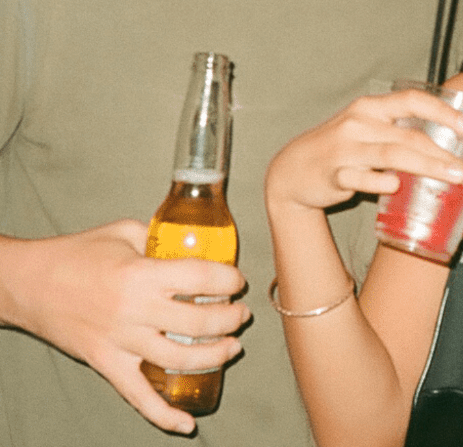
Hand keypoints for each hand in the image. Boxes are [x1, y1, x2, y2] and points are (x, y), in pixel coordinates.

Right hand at [4, 220, 248, 434]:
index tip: (237, 280)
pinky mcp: (106, 364)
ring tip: (232, 347)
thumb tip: (195, 242)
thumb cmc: (78, 252)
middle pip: (198, 321)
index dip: (228, 279)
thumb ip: (160, 237)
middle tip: (241, 314)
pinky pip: (137, 397)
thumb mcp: (125, 231)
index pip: (201, 278)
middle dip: (230, 318)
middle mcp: (134, 311)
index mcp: (141, 273)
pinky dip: (163, 415)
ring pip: (179, 359)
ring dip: (214, 356)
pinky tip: (187, 424)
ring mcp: (120, 342)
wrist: (28, 284)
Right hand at [265, 87, 462, 216]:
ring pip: (393, 154)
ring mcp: (345, 148)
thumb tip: (446, 149)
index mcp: (371, 108)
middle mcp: (360, 123)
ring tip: (455, 179)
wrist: (291, 171)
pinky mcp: (333, 174)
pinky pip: (360, 177)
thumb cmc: (340, 148)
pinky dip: (379, 181)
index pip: (412, 100)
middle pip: (411, 136)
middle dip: (446, 155)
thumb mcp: (366, 129)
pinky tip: (395, 186)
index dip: (442, 111)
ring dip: (428, 167)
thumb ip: (399, 133)